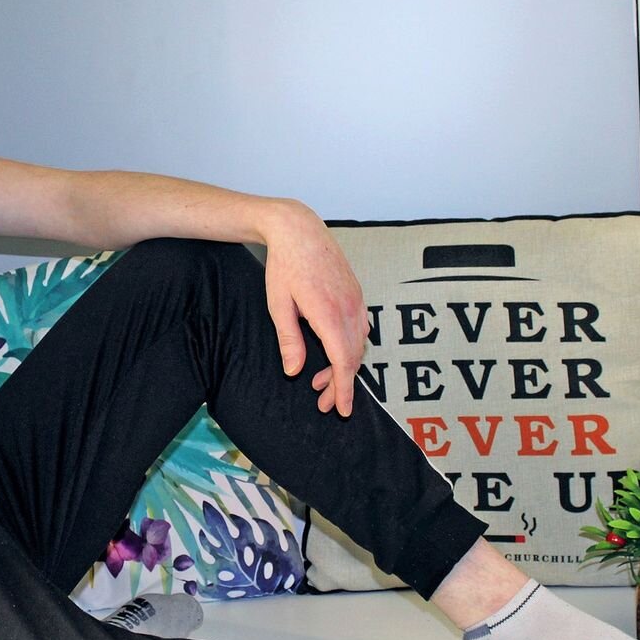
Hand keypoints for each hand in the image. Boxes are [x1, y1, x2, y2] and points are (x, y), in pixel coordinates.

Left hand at [261, 201, 369, 415]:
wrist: (299, 229)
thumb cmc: (284, 266)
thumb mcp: (279, 305)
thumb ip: (289, 340)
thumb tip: (294, 371)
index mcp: (328, 314)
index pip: (342, 361)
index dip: (344, 389)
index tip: (342, 410)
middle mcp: (348, 308)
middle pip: (352, 357)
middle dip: (340, 384)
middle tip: (324, 402)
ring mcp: (356, 300)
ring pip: (358, 344)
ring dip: (344, 366)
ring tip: (320, 381)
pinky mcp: (357, 294)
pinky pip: (360, 328)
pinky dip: (349, 346)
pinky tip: (334, 352)